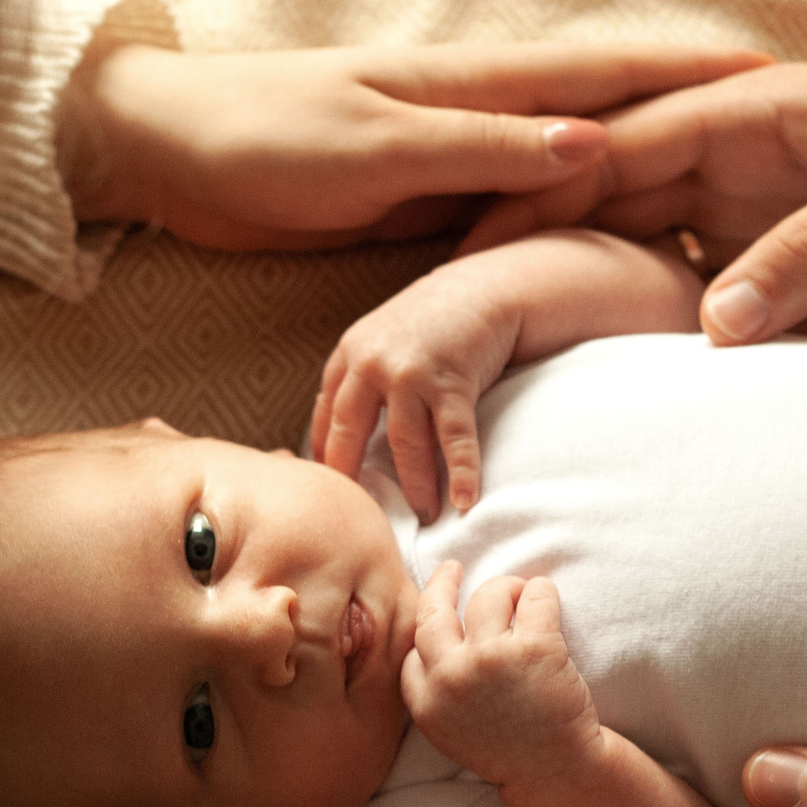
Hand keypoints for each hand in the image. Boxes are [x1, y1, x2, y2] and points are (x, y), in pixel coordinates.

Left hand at [63, 41, 770, 250]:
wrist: (172, 151)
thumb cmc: (260, 139)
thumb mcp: (374, 150)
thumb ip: (478, 151)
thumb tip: (592, 144)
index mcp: (471, 88)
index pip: (601, 73)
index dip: (683, 73)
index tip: (766, 72)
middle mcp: (475, 114)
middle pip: (604, 110)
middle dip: (685, 111)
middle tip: (774, 127)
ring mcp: (453, 155)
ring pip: (567, 159)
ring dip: (640, 161)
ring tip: (717, 180)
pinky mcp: (424, 198)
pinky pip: (520, 202)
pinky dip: (572, 204)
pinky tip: (601, 222)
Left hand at [311, 257, 521, 518]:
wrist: (480, 289)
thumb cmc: (428, 324)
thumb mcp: (377, 341)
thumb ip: (353, 379)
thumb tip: (328, 435)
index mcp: (349, 356)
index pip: (326, 417)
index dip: (326, 457)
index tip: (330, 491)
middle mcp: (372, 363)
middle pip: (350, 433)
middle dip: (353, 479)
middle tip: (361, 517)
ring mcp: (411, 372)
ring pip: (404, 443)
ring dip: (415, 486)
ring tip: (424, 515)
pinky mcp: (452, 381)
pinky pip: (454, 438)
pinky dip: (461, 472)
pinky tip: (462, 502)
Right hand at [403, 563, 600, 792]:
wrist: (558, 771)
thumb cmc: (510, 751)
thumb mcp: (453, 732)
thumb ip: (438, 693)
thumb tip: (433, 647)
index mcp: (428, 703)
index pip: (414, 651)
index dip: (427, 632)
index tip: (439, 620)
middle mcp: (452, 676)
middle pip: (435, 610)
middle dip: (443, 582)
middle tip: (452, 568)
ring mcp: (492, 659)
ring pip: (489, 594)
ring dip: (506, 587)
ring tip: (520, 594)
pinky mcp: (535, 647)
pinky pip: (535, 596)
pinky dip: (541, 591)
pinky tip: (545, 598)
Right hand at [460, 61, 806, 339]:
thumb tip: (713, 329)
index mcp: (752, 120)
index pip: (620, 151)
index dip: (543, 194)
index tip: (473, 245)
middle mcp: (745, 174)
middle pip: (616, 211)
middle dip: (544, 256)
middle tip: (465, 321)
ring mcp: (768, 232)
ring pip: (657, 268)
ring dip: (602, 310)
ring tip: (523, 369)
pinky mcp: (804, 288)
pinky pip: (720, 321)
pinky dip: (675, 354)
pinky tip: (628, 398)